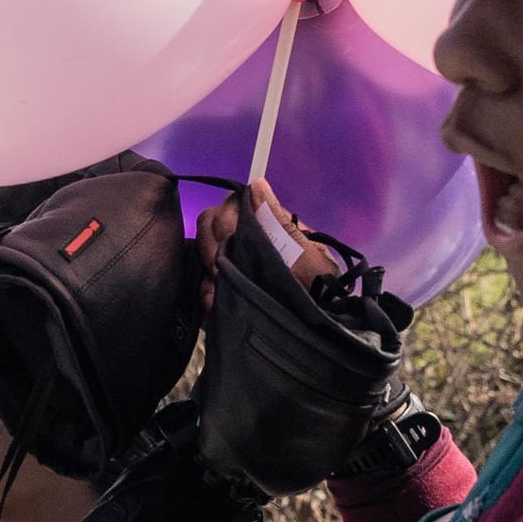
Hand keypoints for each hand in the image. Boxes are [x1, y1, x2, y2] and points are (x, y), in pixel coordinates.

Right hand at [194, 178, 340, 309]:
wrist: (315, 339)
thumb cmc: (320, 298)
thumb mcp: (307, 261)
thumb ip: (278, 224)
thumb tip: (257, 182)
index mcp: (269, 229)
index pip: (234, 205)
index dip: (226, 219)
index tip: (229, 239)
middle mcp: (248, 244)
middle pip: (211, 226)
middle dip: (213, 248)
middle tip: (225, 271)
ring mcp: (234, 270)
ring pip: (202, 258)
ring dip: (210, 275)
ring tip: (222, 292)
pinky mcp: (223, 297)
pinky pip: (202, 288)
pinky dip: (207, 297)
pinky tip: (216, 305)